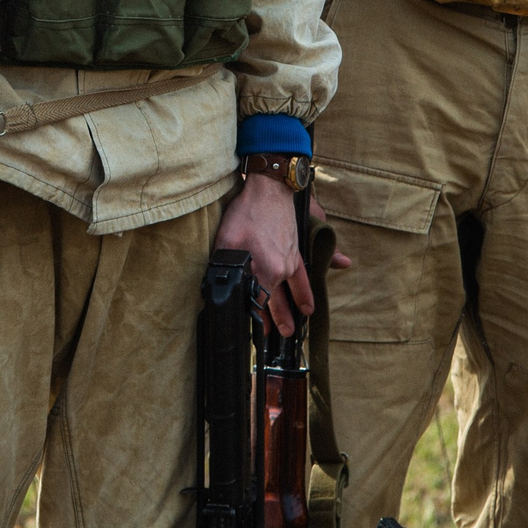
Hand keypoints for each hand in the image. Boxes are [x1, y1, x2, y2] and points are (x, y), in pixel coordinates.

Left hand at [217, 172, 313, 334]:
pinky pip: (304, 275)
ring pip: (292, 293)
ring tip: (292, 330)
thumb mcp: (225, 241)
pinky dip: (307, 290)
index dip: (256, 321)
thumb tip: (216, 290)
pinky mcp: (294, 251)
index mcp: (265, 272)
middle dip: (276, 323)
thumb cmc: (245, 214)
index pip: (259, 305)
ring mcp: (290, 262)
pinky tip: (311, 306)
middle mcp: (280, 271)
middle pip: (277, 304)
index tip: (255, 336)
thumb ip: (223, 268)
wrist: (269, 190)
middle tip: (277, 338)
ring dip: (292, 311)